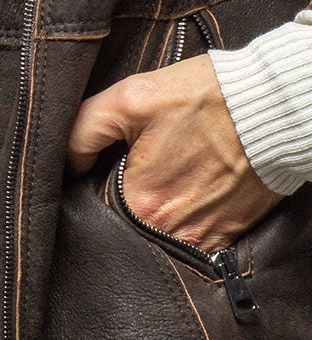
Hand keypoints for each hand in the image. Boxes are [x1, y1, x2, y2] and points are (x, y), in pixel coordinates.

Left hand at [65, 53, 282, 251]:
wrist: (271, 108)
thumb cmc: (204, 99)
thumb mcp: (129, 99)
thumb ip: (84, 130)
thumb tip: (69, 163)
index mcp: (141, 204)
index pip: (97, 208)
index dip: (95, 186)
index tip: (101, 168)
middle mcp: (170, 232)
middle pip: (126, 226)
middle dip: (120, 203)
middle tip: (134, 171)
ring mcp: (202, 239)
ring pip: (157, 237)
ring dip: (152, 216)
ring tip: (163, 181)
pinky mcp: (226, 236)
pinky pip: (191, 241)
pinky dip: (182, 221)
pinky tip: (185, 193)